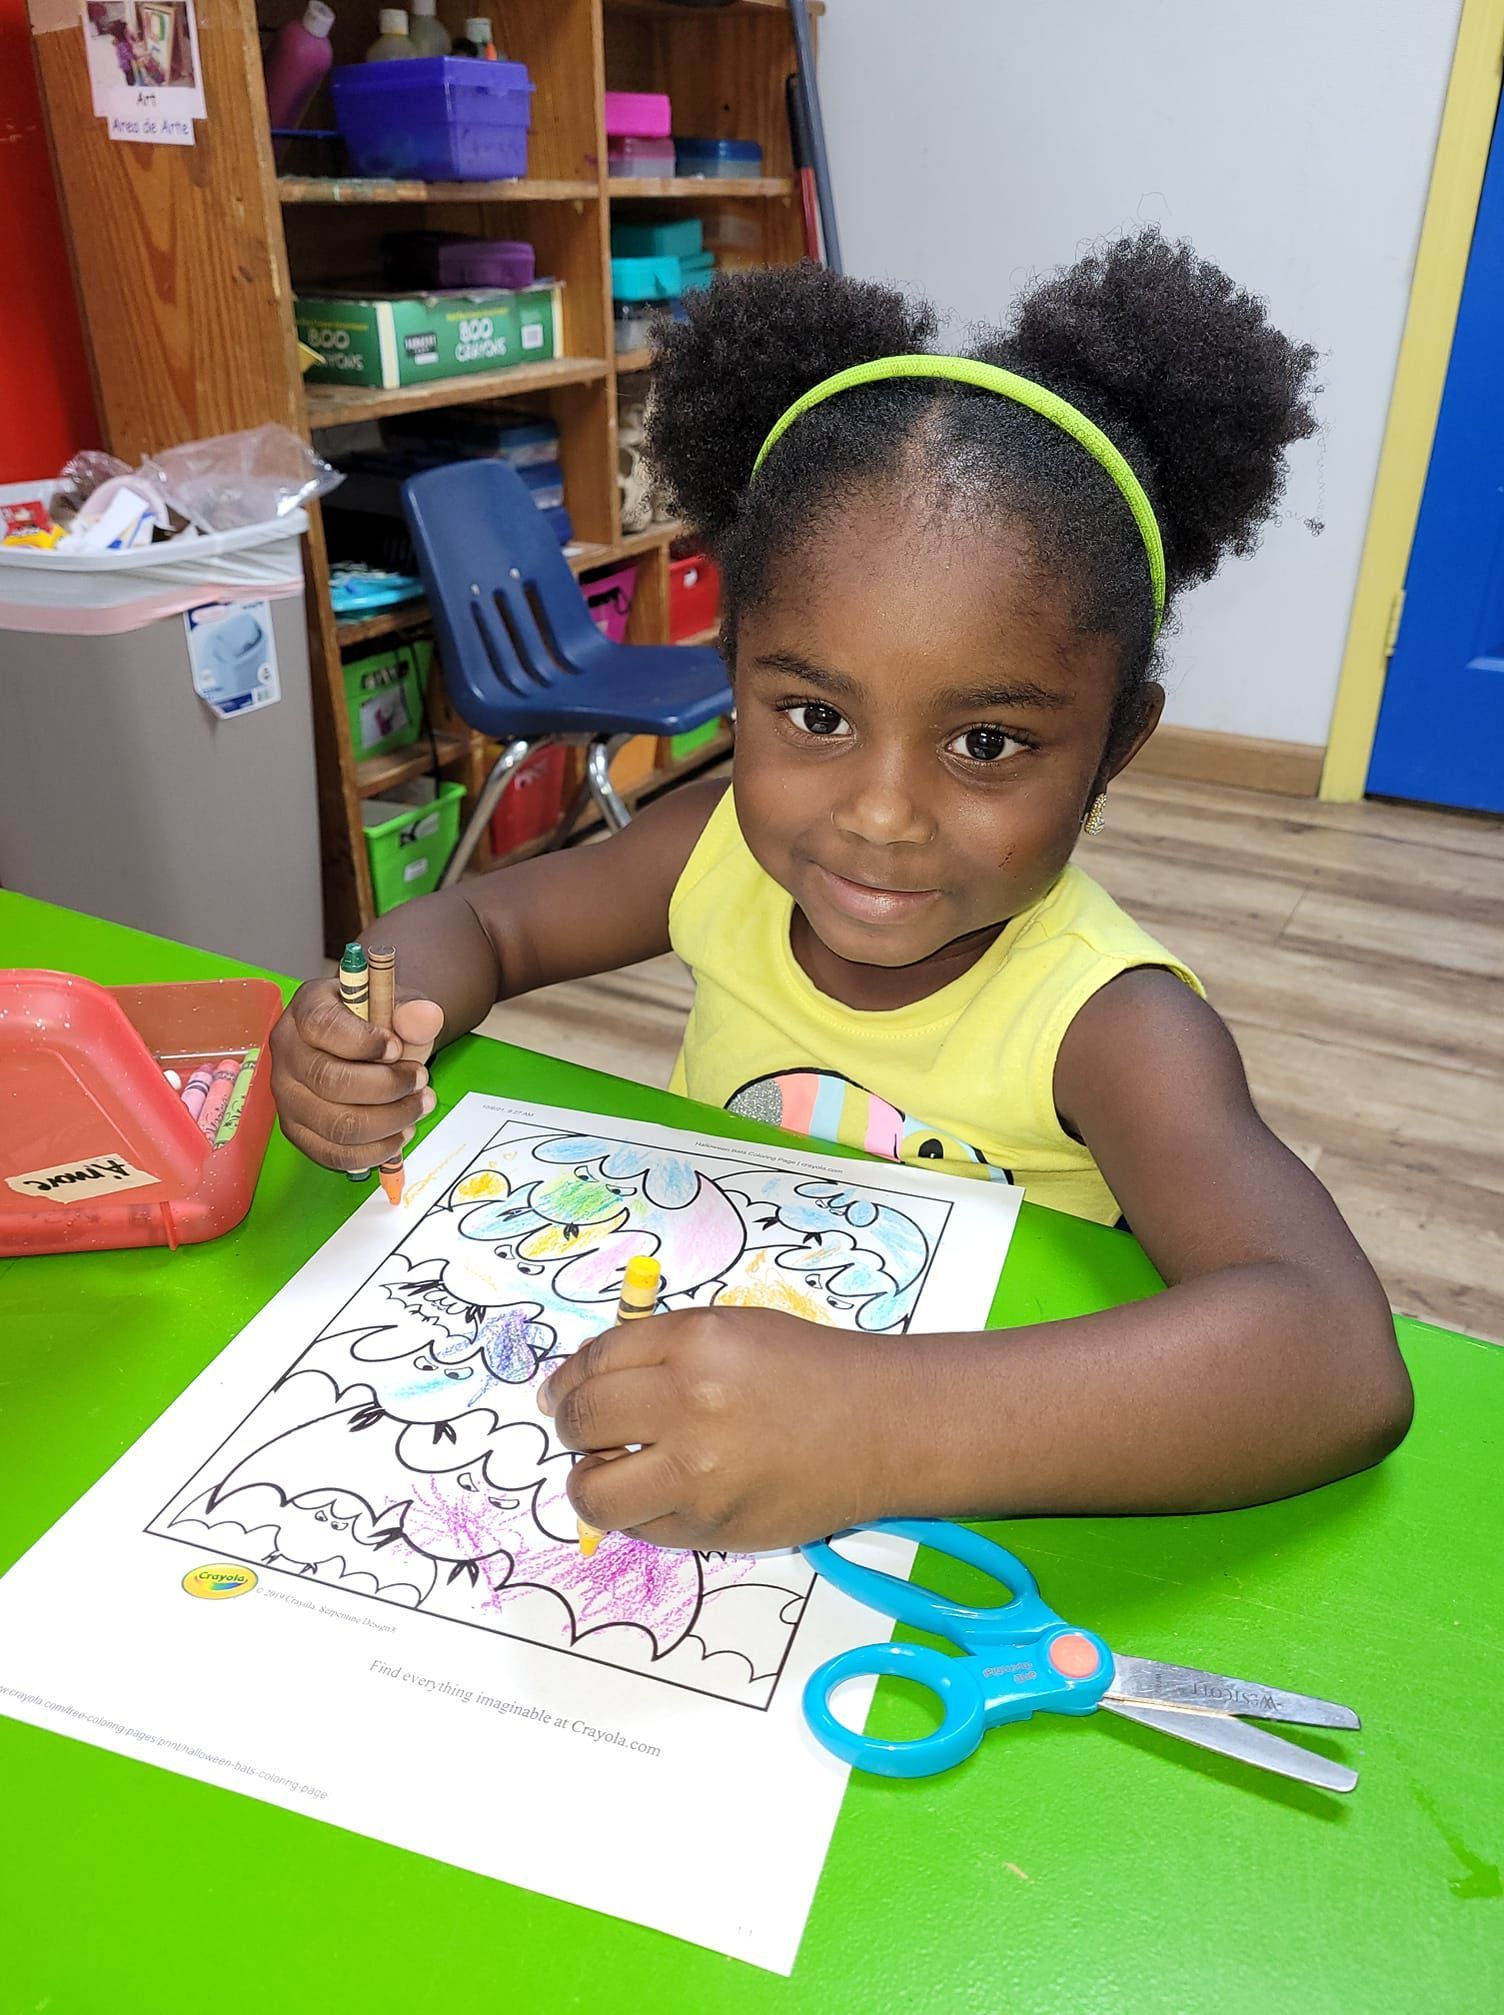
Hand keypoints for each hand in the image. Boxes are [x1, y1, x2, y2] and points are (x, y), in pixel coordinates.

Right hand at [270, 977, 444, 1170]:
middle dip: (388, 1087)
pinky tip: (400, 1132)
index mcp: (307, 1009)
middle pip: (330, 1082)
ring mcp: (287, 1095)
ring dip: (389, 1122)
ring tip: (419, 1106)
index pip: (323, 1027)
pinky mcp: (297, 1130)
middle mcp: (288, 1052)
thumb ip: (414, 1013)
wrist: (371, 1048)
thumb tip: (427, 1016)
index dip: (365, 1042)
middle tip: (421, 1079)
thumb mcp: (399, 1009)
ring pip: (336, 1125)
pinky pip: (333, 1153)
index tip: (397, 1048)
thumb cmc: (379, 1026)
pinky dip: (375, 1150)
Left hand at [538, 1305, 896, 1551]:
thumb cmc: (810, 1370)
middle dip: (571, 1428)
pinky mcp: (712, 1529)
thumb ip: (659, 1349)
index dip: (567, 1380)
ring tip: (608, 1473)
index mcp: (694, 1343)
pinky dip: (637, 1513)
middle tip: (584, 1432)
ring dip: (588, 1483)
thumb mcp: (732, 1328)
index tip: (559, 1394)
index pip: (594, 1362)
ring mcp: (698, 1475)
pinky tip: (660, 1492)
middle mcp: (689, 1405)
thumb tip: (585, 1382)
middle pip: (582, 1422)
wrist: (880, 1427)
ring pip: (593, 1493)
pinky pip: (640, 1529)